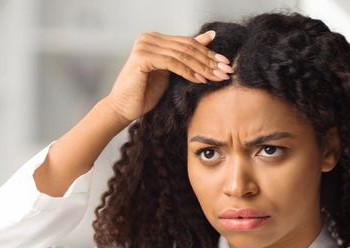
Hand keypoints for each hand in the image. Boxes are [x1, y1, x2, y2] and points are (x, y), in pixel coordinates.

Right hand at [102, 30, 232, 123]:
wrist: (123, 109)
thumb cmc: (144, 94)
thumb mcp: (171, 72)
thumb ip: (187, 56)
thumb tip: (210, 37)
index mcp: (155, 39)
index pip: (187, 43)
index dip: (208, 53)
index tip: (226, 64)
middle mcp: (148, 38)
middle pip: (186, 48)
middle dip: (209, 61)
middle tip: (226, 71)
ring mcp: (144, 46)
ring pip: (182, 55)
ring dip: (203, 67)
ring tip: (217, 77)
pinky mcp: (142, 57)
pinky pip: (172, 63)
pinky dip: (188, 72)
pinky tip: (200, 80)